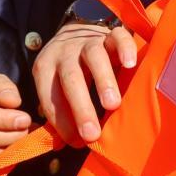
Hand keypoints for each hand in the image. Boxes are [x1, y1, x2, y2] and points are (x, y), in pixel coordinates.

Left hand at [32, 23, 136, 144]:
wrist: (78, 32)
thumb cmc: (69, 71)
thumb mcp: (57, 87)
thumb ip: (62, 111)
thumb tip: (73, 142)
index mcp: (45, 68)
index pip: (50, 96)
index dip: (61, 121)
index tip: (76, 142)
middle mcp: (64, 53)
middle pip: (71, 79)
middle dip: (81, 108)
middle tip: (92, 134)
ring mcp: (87, 41)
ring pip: (94, 57)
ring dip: (103, 81)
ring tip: (112, 105)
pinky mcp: (110, 34)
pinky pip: (117, 37)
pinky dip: (124, 49)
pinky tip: (130, 64)